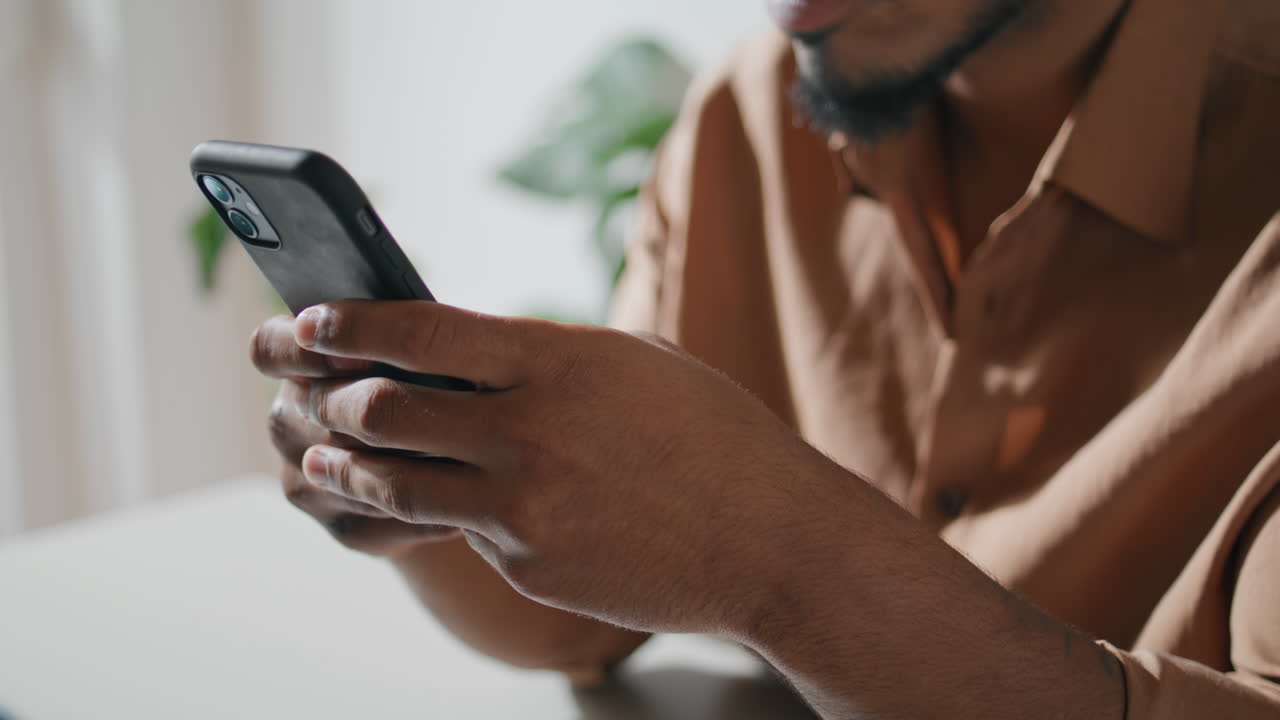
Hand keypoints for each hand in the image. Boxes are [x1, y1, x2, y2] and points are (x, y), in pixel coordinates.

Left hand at [290, 300, 846, 635]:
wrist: (769, 538)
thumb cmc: (712, 437)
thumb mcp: (634, 363)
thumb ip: (546, 354)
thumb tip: (466, 350)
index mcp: (559, 360)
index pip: (422, 329)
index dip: (349, 324)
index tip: (307, 322)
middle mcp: (530, 429)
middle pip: (385, 407)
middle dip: (332, 398)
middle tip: (315, 395)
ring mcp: (524, 505)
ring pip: (394, 482)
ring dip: (349, 465)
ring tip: (328, 455)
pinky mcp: (526, 563)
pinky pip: (458, 531)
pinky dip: (437, 512)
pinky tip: (434, 503)